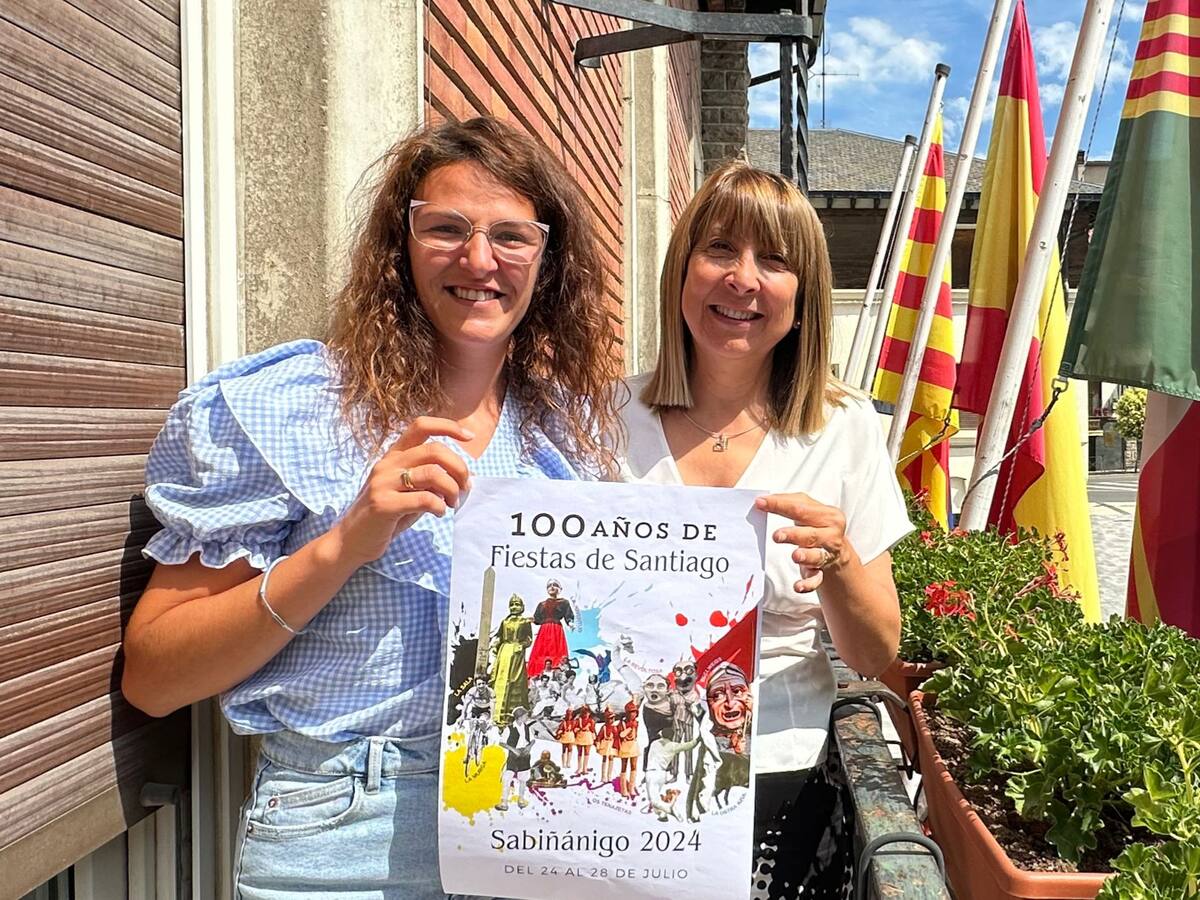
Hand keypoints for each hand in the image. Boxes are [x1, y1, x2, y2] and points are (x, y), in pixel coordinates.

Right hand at [332, 416, 473, 565]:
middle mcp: (387, 464)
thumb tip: (465, 475)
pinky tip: (439, 513)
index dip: (448, 426)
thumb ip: (431, 479)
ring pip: (432, 473)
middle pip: (434, 450)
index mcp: (394, 455)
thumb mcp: (410, 491)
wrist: (352, 540)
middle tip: (465, 486)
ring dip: (451, 489)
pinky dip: (439, 506)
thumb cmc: (387, 515)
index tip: (469, 437)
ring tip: (452, 503)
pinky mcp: (382, 504)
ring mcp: (382, 483)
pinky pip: (423, 499)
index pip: (421, 426)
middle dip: (459, 467)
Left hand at [755, 492, 850, 593]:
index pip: (801, 508)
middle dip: (794, 535)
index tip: (759, 503)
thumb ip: (789, 502)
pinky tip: (797, 586)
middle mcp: (831, 535)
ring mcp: (828, 554)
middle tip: (776, 536)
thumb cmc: (815, 524)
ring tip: (795, 555)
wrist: (836, 550)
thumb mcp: (809, 509)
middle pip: (811, 534)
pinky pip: (816, 579)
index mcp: (829, 515)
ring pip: (816, 556)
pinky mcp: (822, 572)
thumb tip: (762, 500)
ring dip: (805, 556)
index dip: (780, 505)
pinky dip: (807, 584)